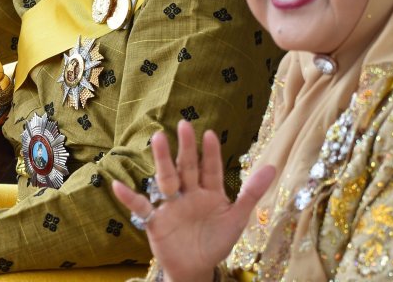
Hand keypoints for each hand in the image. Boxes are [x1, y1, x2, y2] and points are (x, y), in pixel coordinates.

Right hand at [111, 121, 275, 281]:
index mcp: (210, 192)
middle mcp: (189, 193)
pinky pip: (141, 207)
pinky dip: (129, 198)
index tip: (210, 134)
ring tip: (158, 138)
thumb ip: (252, 192)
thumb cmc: (216, 242)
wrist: (196, 270)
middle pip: (187, 167)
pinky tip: (118, 186)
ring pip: (166, 178)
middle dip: (186, 148)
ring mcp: (171, 205)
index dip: (211, 153)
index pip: (211, 169)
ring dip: (162, 160)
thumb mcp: (237, 218)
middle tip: (184, 124)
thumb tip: (274, 166)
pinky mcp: (156, 221)